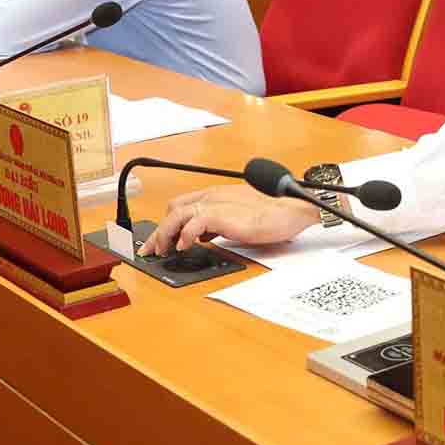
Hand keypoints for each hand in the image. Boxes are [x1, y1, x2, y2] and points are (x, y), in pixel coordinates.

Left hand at [141, 186, 318, 255]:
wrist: (292, 209)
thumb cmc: (273, 214)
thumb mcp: (239, 216)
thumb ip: (219, 223)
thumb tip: (203, 237)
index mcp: (217, 194)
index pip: (181, 204)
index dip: (167, 223)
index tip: (160, 240)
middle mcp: (213, 196)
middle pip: (174, 208)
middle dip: (159, 231)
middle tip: (152, 250)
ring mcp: (217, 204)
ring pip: (177, 214)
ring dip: (165, 234)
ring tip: (163, 251)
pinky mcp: (224, 216)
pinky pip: (194, 223)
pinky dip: (185, 235)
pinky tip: (184, 247)